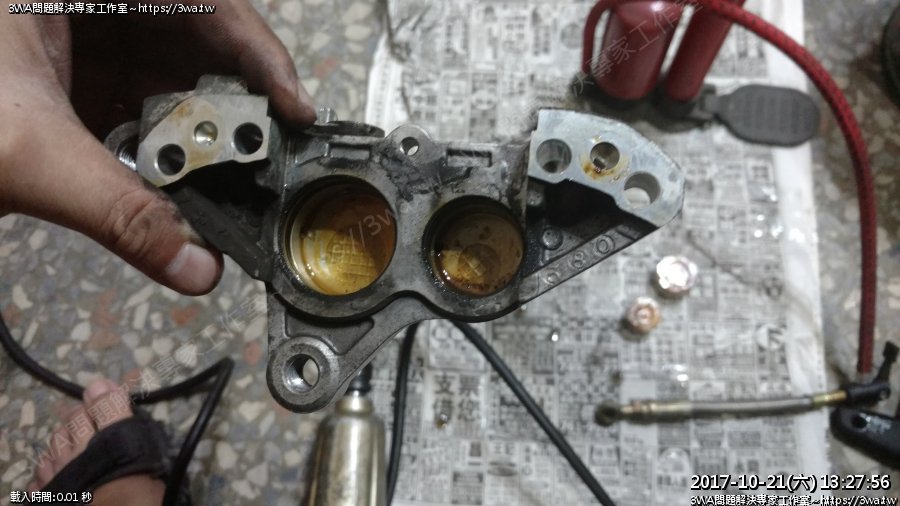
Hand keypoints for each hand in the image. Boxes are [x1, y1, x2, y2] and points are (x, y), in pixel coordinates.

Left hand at [0, 1, 315, 294]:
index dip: (260, 51)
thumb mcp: (28, 156)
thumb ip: (121, 213)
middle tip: (258, 152)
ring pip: (169, 68)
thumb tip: (195, 265)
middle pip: (194, 36)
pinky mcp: (72, 68)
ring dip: (195, 124)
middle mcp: (90, 0)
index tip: (295, 106)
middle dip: (228, 99)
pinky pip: (138, 94)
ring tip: (216, 169)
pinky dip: (159, 136)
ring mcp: (81, 29)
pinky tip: (166, 170)